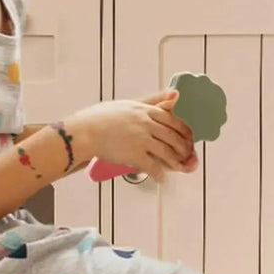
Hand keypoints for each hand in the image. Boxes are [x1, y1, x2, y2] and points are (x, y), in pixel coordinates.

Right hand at [65, 90, 194, 182]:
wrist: (84, 132)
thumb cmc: (100, 117)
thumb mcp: (129, 103)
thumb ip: (153, 99)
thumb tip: (175, 93)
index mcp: (145, 110)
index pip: (173, 119)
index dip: (184, 130)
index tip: (188, 136)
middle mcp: (146, 123)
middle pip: (173, 136)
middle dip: (183, 147)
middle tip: (187, 154)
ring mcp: (141, 139)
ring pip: (167, 152)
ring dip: (176, 162)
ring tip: (179, 167)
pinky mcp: (134, 155)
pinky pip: (154, 167)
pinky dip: (160, 174)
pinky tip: (162, 179)